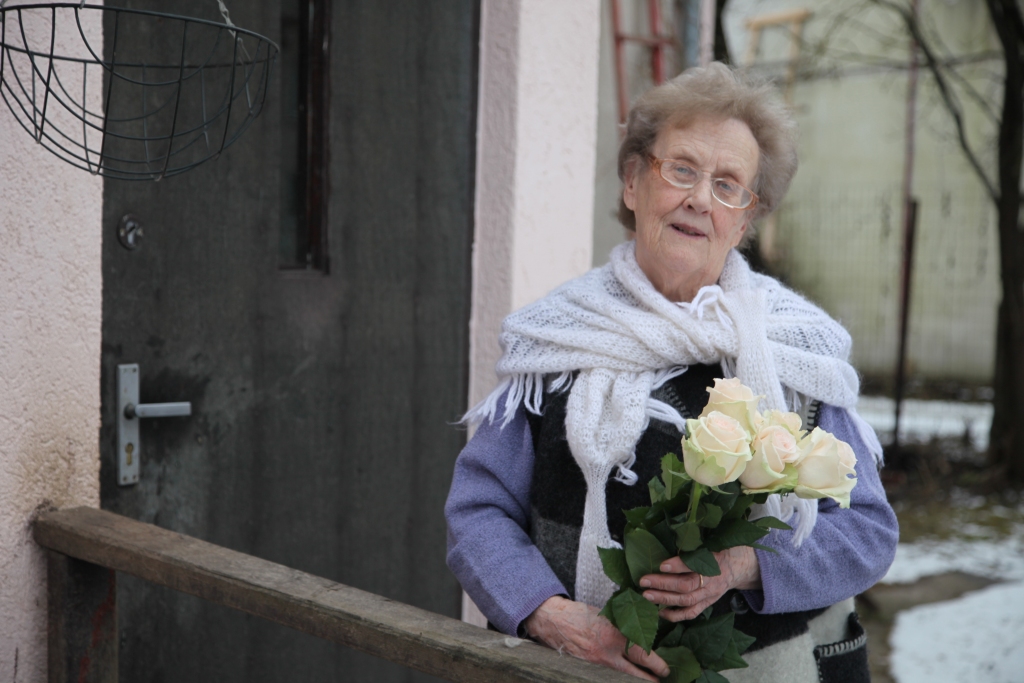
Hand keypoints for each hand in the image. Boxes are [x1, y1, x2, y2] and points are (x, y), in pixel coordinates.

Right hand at [523, 596, 669, 680]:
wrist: (555, 621)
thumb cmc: (582, 616)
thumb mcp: (608, 616)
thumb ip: (625, 628)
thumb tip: (644, 636)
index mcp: (615, 635)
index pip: (643, 655)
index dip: (658, 665)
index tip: (665, 669)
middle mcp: (607, 654)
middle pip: (636, 675)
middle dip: (650, 681)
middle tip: (659, 681)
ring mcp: (596, 665)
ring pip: (623, 679)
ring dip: (635, 681)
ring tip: (646, 681)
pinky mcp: (587, 671)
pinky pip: (608, 678)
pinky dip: (618, 679)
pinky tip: (624, 678)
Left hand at [639, 546, 760, 621]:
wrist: (739, 567)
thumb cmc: (719, 550)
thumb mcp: (711, 542)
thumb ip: (694, 544)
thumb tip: (669, 536)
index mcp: (713, 561)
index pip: (694, 565)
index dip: (678, 566)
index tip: (661, 565)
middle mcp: (711, 581)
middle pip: (687, 586)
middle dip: (663, 584)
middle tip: (643, 581)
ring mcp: (709, 595)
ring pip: (687, 601)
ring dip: (665, 599)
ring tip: (646, 595)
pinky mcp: (707, 604)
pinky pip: (691, 613)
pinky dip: (675, 615)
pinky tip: (659, 611)